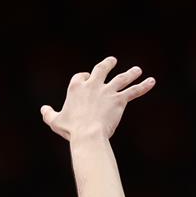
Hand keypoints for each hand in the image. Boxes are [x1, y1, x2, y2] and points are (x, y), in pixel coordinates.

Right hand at [40, 56, 154, 141]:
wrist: (88, 134)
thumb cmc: (71, 129)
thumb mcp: (55, 122)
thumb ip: (48, 114)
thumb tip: (43, 109)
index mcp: (76, 87)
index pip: (81, 76)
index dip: (83, 77)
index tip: (85, 79)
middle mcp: (93, 85)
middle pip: (101, 69)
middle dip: (107, 64)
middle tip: (113, 61)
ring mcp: (107, 92)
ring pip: (121, 79)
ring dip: (130, 74)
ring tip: (137, 70)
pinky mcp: (119, 100)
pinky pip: (134, 91)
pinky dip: (143, 86)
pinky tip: (152, 82)